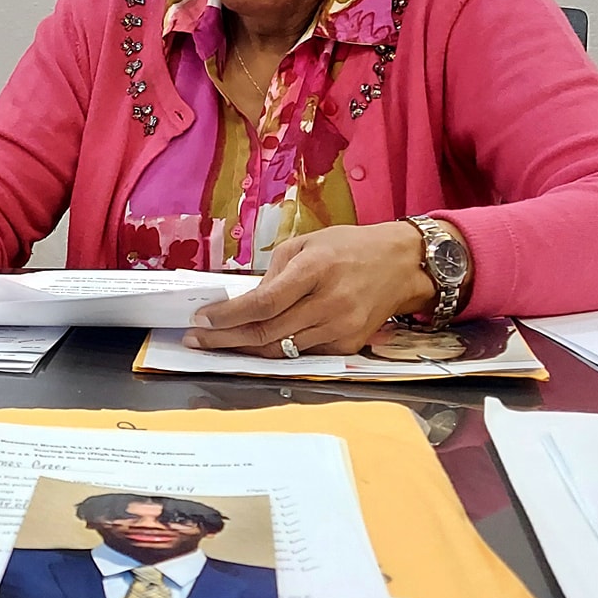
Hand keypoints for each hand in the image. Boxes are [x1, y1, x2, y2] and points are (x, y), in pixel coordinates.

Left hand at [180, 221, 440, 355]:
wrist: (402, 264)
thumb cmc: (349, 247)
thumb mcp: (307, 243)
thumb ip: (274, 273)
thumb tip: (243, 303)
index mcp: (316, 269)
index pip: (263, 303)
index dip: (228, 317)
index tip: (200, 320)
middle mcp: (330, 303)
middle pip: (267, 333)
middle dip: (224, 339)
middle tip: (195, 340)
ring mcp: (342, 329)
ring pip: (281, 350)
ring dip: (243, 349)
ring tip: (215, 344)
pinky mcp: (348, 345)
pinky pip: (301, 354)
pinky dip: (275, 350)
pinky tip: (252, 345)